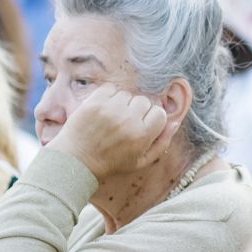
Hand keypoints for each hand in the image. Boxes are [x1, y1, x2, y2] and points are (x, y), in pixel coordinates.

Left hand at [48, 84, 174, 182]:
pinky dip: (108, 97)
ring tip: (111, 119)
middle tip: (125, 124)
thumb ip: (161, 143)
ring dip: (122, 104)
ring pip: (127, 95)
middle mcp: (127, 120)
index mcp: (141, 136)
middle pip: (144, 102)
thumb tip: (175, 123)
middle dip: (137, 111)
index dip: (151, 119)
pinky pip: (111, 89)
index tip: (141, 127)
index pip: (159, 113)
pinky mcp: (94, 101)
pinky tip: (103, 111)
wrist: (76, 160)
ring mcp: (110, 109)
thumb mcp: (140, 161)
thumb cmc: (111, 162)